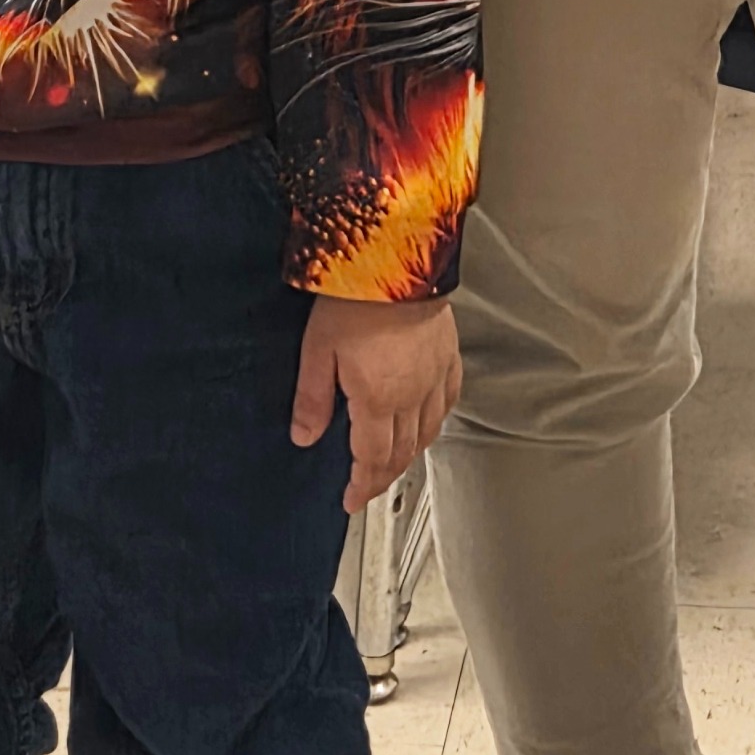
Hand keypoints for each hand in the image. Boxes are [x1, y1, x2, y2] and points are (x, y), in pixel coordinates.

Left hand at [293, 291, 459, 508]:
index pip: (373, 457)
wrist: (396, 255)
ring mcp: (436, 374)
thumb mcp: (318, 348)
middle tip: (368, 488)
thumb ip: (312, 398)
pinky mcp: (449, 353)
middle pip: (403, 451)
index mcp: (379, 398)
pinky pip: (449, 398)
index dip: (362, 485)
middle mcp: (413, 393)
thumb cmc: (356, 297)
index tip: (351, 499)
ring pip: (430, 430)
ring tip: (395, 461)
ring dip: (411, 453)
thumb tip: (305, 437)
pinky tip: (431, 419)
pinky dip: (438, 418)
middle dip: (384, 476)